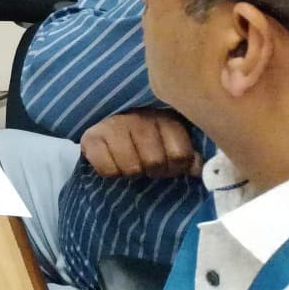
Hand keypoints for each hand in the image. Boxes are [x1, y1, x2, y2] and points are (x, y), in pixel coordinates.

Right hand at [82, 109, 203, 178]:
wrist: (109, 125)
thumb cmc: (148, 138)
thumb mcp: (172, 141)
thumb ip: (188, 155)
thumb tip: (197, 170)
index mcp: (164, 117)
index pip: (179, 155)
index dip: (176, 167)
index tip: (169, 164)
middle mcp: (138, 117)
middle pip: (155, 162)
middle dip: (153, 170)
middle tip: (147, 165)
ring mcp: (112, 125)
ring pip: (132, 168)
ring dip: (132, 172)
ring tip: (131, 163)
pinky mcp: (90, 137)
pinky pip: (108, 170)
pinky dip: (111, 172)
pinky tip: (113, 162)